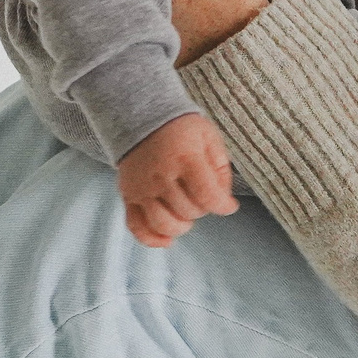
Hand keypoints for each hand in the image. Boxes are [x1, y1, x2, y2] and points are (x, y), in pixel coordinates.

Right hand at [117, 112, 238, 246]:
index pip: (207, 195)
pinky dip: (152, 239)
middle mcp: (161, 175)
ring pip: (163, 224)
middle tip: (202, 196)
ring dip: (181, 226)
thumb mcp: (210, 138)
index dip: (223, 206)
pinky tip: (167, 240)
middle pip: (188, 211)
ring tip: (186, 214)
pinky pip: (137, 226)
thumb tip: (222, 200)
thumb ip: (221, 169)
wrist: (143, 117)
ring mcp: (142, 187)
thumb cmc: (182, 129)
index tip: (229, 206)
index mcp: (185, 158)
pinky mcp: (128, 195)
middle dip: (202, 209)